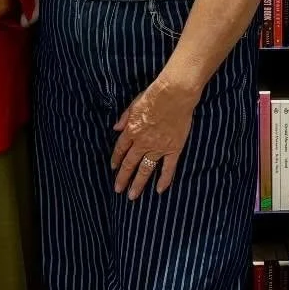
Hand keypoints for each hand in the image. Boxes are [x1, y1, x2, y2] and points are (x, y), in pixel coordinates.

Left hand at [111, 78, 197, 198]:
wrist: (175, 93)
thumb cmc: (155, 95)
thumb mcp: (134, 103)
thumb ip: (124, 118)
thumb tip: (116, 129)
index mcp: (132, 130)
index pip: (121, 149)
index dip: (116, 159)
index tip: (113, 168)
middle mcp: (143, 142)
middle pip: (130, 163)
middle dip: (123, 178)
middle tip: (118, 190)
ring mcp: (158, 147)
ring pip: (145, 169)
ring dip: (138, 183)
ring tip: (132, 196)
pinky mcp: (173, 148)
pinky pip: (168, 168)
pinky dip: (164, 179)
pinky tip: (159, 190)